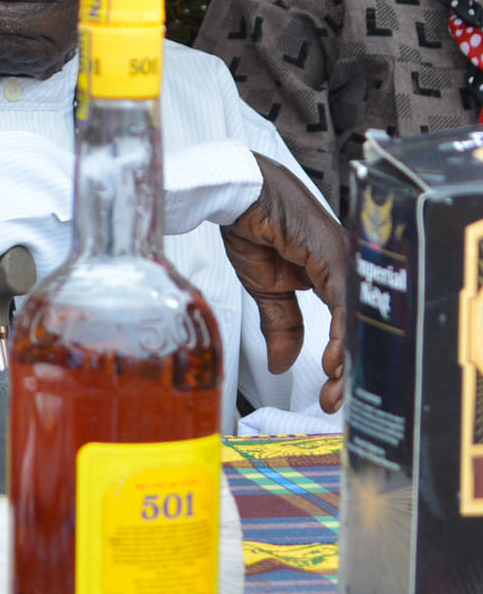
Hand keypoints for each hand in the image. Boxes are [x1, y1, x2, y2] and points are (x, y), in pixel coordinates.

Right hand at [219, 153, 347, 408]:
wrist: (238, 193)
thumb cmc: (252, 225)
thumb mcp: (265, 288)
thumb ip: (280, 324)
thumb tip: (281, 362)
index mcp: (328, 276)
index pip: (343, 325)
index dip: (339, 360)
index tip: (331, 390)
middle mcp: (342, 269)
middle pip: (355, 326)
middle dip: (348, 368)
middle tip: (337, 399)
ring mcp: (342, 261)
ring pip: (355, 318)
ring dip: (348, 356)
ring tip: (338, 385)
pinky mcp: (335, 256)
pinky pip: (345, 302)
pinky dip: (342, 332)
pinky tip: (336, 356)